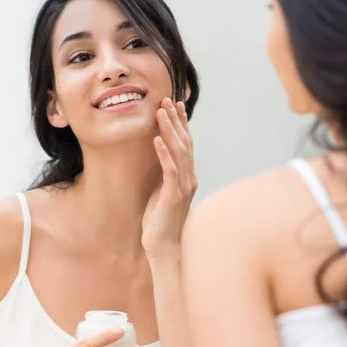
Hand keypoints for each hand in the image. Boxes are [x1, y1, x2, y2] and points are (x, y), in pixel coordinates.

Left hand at [141, 98, 196, 257]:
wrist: (163, 246)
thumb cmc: (160, 221)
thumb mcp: (163, 192)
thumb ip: (165, 175)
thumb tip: (159, 158)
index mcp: (188, 177)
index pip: (187, 144)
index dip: (182, 124)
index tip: (176, 105)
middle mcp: (190, 179)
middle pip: (185, 143)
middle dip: (176, 120)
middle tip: (168, 100)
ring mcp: (184, 187)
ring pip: (179, 152)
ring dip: (169, 130)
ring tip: (161, 113)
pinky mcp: (174, 196)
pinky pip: (170, 170)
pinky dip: (163, 153)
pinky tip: (156, 140)